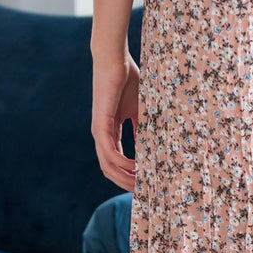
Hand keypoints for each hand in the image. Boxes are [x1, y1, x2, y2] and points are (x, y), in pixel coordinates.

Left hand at [91, 51, 140, 190]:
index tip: (145, 184)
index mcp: (111, 132)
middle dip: (126, 183)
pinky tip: (135, 168)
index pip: (117, 161)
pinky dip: (122, 163)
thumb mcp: (140, 110)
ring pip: (108, 165)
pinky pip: (109, 152)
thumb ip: (143, 128)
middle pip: (110, 169)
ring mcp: (99, 131)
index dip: (129, 175)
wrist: (115, 60)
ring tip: (141, 184)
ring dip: (124, 178)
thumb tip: (153, 147)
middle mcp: (102, 135)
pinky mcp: (100, 124)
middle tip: (144, 192)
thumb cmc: (129, 80)